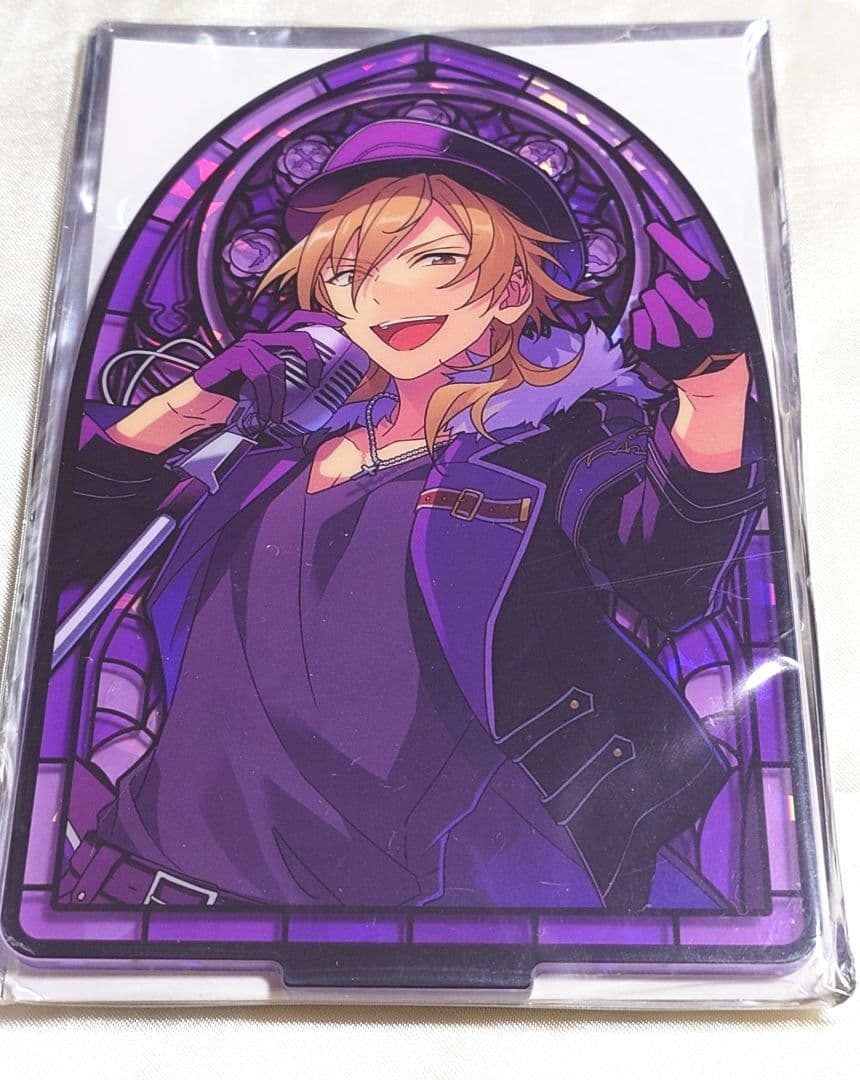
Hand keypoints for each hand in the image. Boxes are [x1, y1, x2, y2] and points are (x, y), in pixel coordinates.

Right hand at [192, 310, 343, 423]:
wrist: (201, 407)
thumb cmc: (233, 401)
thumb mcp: (266, 394)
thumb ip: (286, 390)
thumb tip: (315, 404)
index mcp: (268, 345)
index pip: (295, 321)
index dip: (318, 320)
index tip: (338, 326)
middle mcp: (258, 340)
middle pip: (297, 338)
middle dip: (313, 359)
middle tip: (317, 382)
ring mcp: (246, 346)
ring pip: (277, 366)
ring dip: (279, 397)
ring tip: (275, 416)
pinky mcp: (234, 357)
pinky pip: (261, 375)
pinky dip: (265, 399)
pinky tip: (264, 413)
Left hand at [629, 223, 758, 381]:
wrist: (718, 382)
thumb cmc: (724, 336)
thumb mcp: (728, 305)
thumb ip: (707, 283)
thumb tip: (679, 255)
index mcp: (722, 309)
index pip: (696, 269)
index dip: (672, 246)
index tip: (653, 229)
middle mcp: (701, 327)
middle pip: (668, 286)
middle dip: (668, 285)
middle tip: (675, 296)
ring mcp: (677, 344)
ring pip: (650, 302)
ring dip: (654, 300)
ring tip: (665, 310)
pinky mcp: (658, 356)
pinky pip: (638, 322)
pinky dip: (642, 317)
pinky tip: (653, 320)